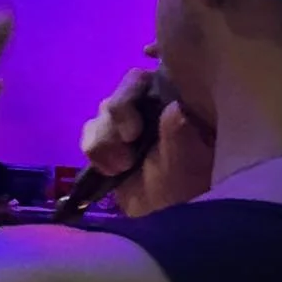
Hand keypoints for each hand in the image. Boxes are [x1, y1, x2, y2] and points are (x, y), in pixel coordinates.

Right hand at [80, 60, 213, 217]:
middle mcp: (157, 111)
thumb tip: (173, 110)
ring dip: (106, 135)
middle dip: (121, 108)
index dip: (158, 53)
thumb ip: (182, 140)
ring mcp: (130, 128)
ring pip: (105, 109)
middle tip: (130, 136)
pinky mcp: (108, 146)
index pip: (168, 71)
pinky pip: (89, 131)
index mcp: (186, 107)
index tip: (148, 53)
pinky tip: (109, 168)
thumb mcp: (191, 168)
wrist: (164, 228)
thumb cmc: (188, 196)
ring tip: (119, 164)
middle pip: (129, 86)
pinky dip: (94, 148)